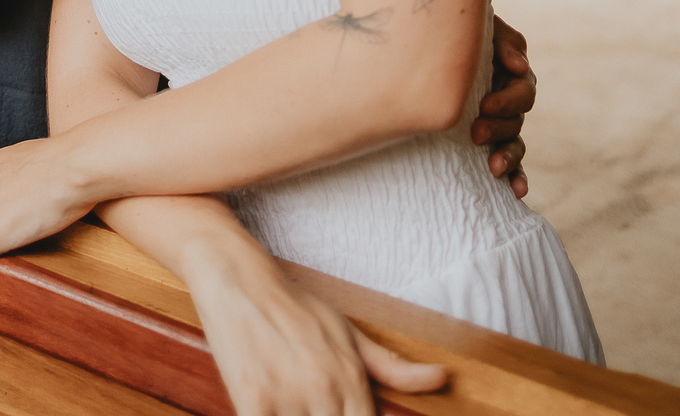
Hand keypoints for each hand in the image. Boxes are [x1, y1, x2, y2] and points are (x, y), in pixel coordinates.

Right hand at [182, 233, 446, 415]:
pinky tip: (275, 412)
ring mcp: (288, 397)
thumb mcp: (347, 331)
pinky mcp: (253, 400)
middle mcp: (325, 390)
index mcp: (351, 378)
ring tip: (298, 407)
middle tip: (318, 408)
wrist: (238, 276)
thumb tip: (441, 378)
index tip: (345, 414)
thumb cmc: (295, 305)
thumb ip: (392, 366)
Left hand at [471, 14, 535, 197]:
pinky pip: (511, 163)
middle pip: (517, 119)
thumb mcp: (482, 26)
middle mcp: (509, 99)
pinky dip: (516, 177)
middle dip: (498, 128)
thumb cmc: (457, 27)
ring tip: (493, 168)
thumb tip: (520, 67)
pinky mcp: (489, 141)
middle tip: (475, 133)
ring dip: (508, 157)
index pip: (523, 90)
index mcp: (511, 72)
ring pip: (514, 144)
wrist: (429, 38)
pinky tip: (516, 192)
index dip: (507, 100)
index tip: (484, 105)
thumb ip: (503, 40)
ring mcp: (500, 122)